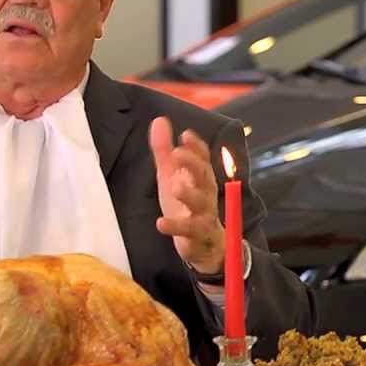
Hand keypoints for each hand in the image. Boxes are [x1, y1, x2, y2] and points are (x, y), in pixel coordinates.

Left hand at [149, 116, 224, 274]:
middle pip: (204, 176)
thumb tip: (159, 120)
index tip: (185, 135)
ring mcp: (204, 215)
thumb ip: (164, 151)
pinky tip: (161, 222)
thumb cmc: (187, 205)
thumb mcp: (172, 176)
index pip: (203, 158)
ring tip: (175, 186)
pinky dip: (176, 226)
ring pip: (201, 203)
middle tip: (177, 153)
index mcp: (201, 178)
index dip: (196, 147)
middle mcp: (206, 193)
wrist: (205, 245)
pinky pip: (189, 230)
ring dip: (189, 194)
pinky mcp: (197, 236)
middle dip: (193, 164)